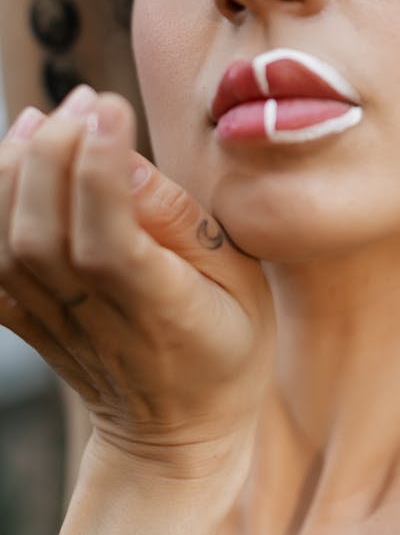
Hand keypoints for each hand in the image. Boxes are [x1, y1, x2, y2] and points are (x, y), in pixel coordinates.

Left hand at [0, 85, 273, 481]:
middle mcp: (93, 316)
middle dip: (52, 152)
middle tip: (84, 99)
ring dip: (12, 169)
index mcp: (158, 309)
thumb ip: (186, 225)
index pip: (108, 239)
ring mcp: (51, 322)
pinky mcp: (26, 320)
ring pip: (2, 244)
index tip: (110, 104)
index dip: (99, 170)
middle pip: (40, 234)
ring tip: (45, 116)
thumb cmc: (226, 346)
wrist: (176, 436)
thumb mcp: (242, 284)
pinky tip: (14, 159)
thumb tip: (129, 164)